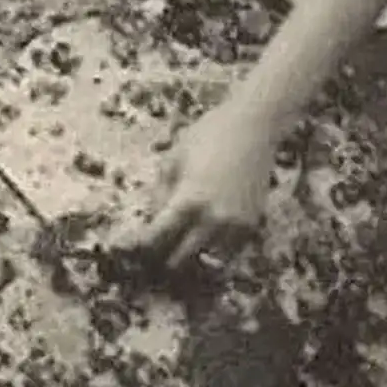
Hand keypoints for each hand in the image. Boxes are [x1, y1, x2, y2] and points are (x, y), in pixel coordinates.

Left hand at [108, 101, 277, 270]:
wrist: (253, 127)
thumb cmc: (208, 135)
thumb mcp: (173, 158)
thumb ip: (160, 193)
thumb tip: (154, 219)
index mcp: (188, 200)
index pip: (157, 238)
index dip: (142, 246)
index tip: (133, 248)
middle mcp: (212, 219)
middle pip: (181, 258)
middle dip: (165, 257)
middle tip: (158, 250)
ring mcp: (234, 225)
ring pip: (206, 258)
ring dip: (192, 255)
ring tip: (183, 245)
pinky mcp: (251, 224)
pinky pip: (228, 249)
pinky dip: (215, 247)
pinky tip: (207, 234)